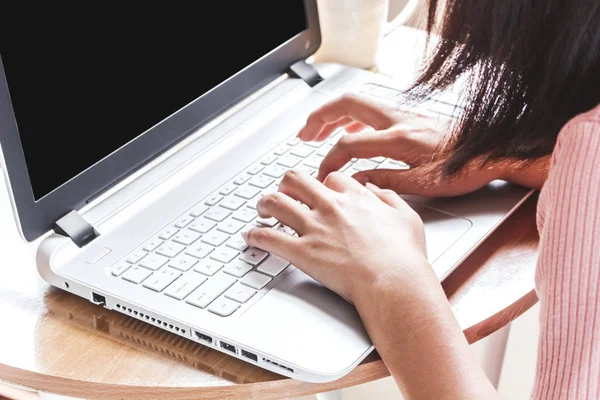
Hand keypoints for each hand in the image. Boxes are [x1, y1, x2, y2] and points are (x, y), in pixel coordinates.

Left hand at [243, 170, 429, 303]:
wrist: (394, 282)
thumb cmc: (404, 257)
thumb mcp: (406, 217)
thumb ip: (389, 198)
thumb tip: (375, 190)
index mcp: (355, 198)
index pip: (330, 178)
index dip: (322, 184)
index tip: (318, 191)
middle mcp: (331, 207)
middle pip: (296, 180)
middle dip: (286, 185)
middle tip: (283, 193)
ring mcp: (315, 228)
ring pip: (276, 202)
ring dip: (264, 203)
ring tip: (262, 209)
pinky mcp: (303, 252)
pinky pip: (270, 238)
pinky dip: (256, 236)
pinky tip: (251, 236)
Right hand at [298, 93, 502, 195]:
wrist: (496, 149)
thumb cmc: (468, 167)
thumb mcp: (425, 184)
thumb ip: (386, 181)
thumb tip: (356, 183)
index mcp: (400, 138)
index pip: (350, 144)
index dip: (330, 161)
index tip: (323, 176)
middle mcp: (399, 120)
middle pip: (347, 105)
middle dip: (320, 118)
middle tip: (303, 134)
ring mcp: (405, 115)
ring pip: (358, 104)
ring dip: (333, 115)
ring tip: (318, 130)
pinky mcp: (410, 117)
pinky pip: (371, 110)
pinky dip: (352, 117)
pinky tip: (350, 129)